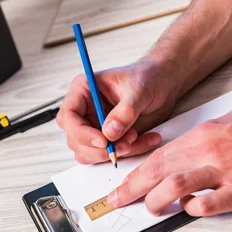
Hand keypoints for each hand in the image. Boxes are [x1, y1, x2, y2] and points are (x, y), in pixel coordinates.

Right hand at [56, 59, 179, 163]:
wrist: (163, 83)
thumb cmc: (148, 77)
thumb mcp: (139, 90)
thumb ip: (125, 111)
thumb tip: (109, 133)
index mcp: (84, 91)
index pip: (68, 117)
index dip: (81, 133)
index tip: (103, 141)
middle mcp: (84, 110)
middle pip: (75, 139)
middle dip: (99, 148)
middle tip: (125, 145)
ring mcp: (94, 126)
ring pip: (90, 152)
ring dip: (113, 153)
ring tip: (136, 138)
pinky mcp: (108, 138)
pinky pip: (109, 154)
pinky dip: (127, 153)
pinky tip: (145, 140)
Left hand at [107, 105, 231, 215]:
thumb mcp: (225, 123)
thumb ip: (200, 141)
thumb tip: (179, 156)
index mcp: (200, 136)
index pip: (157, 157)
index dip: (134, 174)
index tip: (119, 186)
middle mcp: (207, 151)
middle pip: (157, 170)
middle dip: (130, 188)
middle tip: (114, 201)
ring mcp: (224, 170)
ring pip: (175, 185)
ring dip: (156, 200)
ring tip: (150, 210)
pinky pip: (210, 202)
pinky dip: (193, 209)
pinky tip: (188, 212)